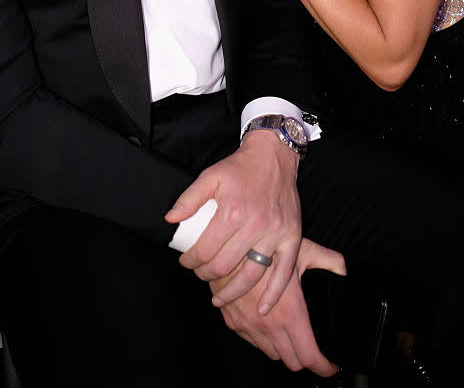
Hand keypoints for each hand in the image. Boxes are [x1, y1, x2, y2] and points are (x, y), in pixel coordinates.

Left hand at [165, 130, 301, 312]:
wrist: (273, 155)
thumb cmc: (240, 167)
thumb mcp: (211, 176)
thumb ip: (189, 199)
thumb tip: (170, 220)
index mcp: (232, 212)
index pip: (205, 250)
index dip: (190, 261)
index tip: (186, 261)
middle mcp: (255, 225)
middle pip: (225, 266)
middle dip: (206, 275)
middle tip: (200, 274)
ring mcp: (276, 233)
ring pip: (252, 275)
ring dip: (232, 292)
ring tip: (219, 297)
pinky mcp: (292, 237)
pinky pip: (285, 272)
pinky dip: (274, 294)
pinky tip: (262, 308)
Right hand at [210, 238, 345, 374]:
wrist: (225, 247)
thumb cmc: (264, 246)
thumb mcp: (301, 249)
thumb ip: (329, 261)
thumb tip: (345, 270)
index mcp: (290, 313)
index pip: (309, 357)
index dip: (324, 366)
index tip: (330, 365)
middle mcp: (269, 326)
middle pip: (292, 362)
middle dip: (305, 358)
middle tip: (311, 346)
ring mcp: (249, 327)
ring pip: (272, 354)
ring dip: (283, 348)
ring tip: (289, 332)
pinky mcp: (234, 323)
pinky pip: (253, 341)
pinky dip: (263, 337)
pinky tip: (267, 321)